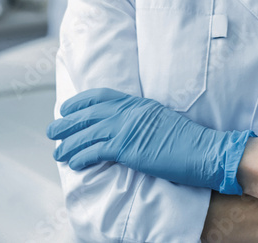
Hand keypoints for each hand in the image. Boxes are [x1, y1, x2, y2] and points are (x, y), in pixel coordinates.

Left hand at [47, 88, 254, 194]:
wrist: (204, 150)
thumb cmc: (188, 141)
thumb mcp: (161, 120)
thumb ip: (141, 120)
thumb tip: (127, 128)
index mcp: (138, 103)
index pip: (101, 96)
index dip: (80, 102)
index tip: (67, 108)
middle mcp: (129, 112)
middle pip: (89, 114)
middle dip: (67, 123)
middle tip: (53, 131)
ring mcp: (127, 128)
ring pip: (88, 133)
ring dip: (69, 143)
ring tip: (58, 151)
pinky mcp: (127, 148)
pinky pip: (95, 150)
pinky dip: (81, 156)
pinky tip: (73, 162)